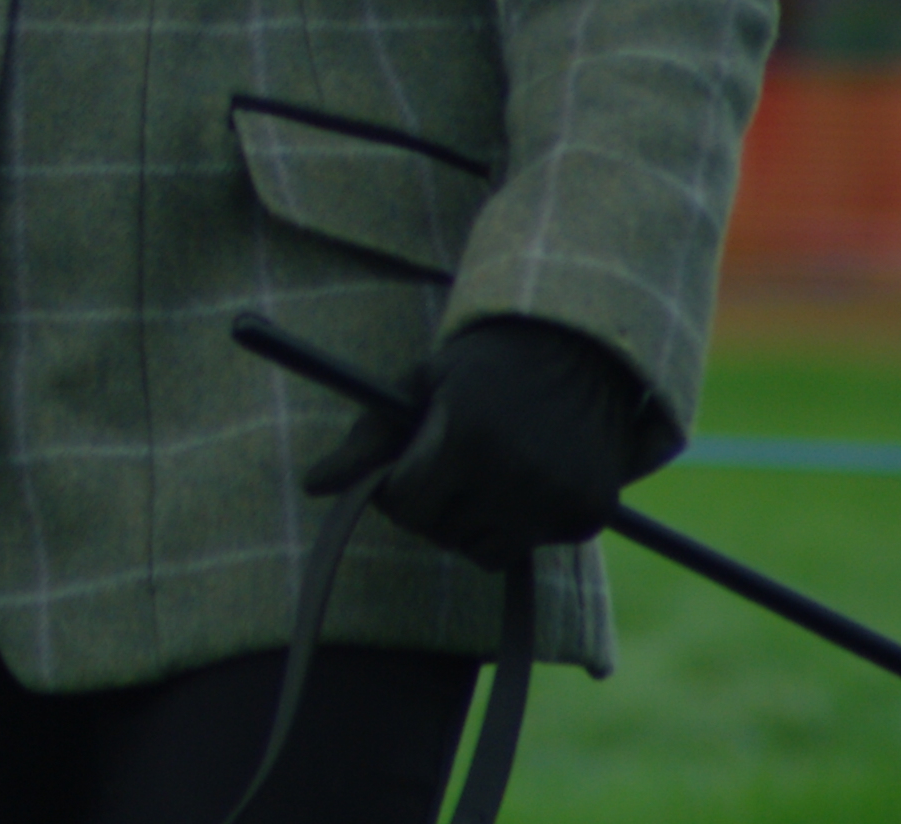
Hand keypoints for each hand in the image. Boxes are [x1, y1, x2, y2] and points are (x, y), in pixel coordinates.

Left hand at [304, 316, 674, 568]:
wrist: (580, 350)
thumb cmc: (483, 367)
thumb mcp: (420, 386)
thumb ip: (368, 438)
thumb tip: (312, 486)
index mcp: (467, 437)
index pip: (405, 505)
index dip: (397, 489)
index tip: (407, 468)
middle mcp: (516, 474)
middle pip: (441, 533)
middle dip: (432, 507)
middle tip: (447, 468)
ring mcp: (558, 499)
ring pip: (484, 550)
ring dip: (473, 523)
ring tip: (486, 473)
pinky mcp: (588, 516)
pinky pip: (530, 545)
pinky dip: (519, 524)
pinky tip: (526, 479)